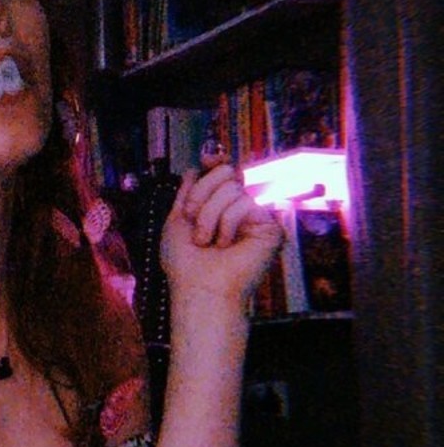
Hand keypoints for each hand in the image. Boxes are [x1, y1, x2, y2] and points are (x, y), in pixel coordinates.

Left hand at [160, 164, 282, 310]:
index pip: (222, 172)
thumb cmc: (185, 263)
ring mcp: (255, 218)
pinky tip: (226, 245)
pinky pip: (246, 203)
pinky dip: (227, 223)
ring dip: (209, 215)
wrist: (198, 288)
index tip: (208, 158)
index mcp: (219, 207)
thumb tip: (195, 167)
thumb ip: (187, 193)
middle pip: (225, 172)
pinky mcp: (270, 227)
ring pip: (232, 187)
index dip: (217, 162)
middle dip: (201, 195)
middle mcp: (240, 209)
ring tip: (207, 241)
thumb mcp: (177, 221)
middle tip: (193, 221)